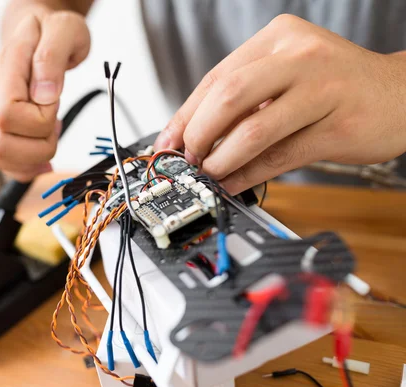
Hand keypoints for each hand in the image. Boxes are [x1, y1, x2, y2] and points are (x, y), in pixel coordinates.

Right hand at [0, 7, 89, 181]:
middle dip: (38, 144)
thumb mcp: (64, 30)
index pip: (6, 114)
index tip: (53, 101)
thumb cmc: (51, 32)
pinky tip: (41, 152)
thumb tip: (44, 95)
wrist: (38, 33)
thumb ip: (52, 56)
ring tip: (47, 132)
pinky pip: (0, 164)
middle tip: (54, 121)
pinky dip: (25, 166)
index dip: (39, 118)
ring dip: (32, 156)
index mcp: (4, 71)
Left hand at [155, 14, 405, 193]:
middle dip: (198, 134)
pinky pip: (280, 156)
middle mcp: (300, 56)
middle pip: (228, 96)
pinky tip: (234, 184)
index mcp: (278, 38)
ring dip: (221, 160)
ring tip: (209, 174)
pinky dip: (249, 174)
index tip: (168, 142)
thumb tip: (191, 135)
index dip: (185, 115)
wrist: (400, 94)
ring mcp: (322, 90)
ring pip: (253, 130)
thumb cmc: (335, 86)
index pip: (216, 77)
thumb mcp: (287, 74)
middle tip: (188, 158)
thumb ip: (244, 98)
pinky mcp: (338, 126)